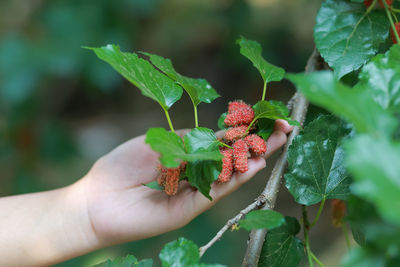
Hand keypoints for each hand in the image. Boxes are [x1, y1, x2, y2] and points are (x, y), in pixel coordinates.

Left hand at [80, 120, 292, 246]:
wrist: (98, 199)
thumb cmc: (122, 166)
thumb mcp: (158, 141)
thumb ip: (189, 139)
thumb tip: (219, 134)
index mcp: (188, 154)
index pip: (223, 141)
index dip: (244, 129)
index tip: (267, 115)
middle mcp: (197, 172)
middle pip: (234, 157)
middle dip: (259, 142)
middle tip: (285, 128)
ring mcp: (196, 191)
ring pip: (231, 174)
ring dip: (256, 158)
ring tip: (278, 142)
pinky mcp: (191, 208)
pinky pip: (218, 191)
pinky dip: (236, 178)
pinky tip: (254, 165)